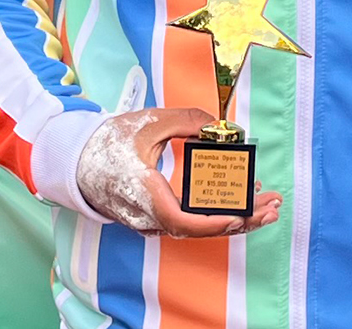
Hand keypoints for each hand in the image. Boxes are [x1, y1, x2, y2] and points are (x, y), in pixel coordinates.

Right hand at [76, 107, 280, 236]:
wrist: (78, 162)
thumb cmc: (111, 142)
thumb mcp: (149, 122)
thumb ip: (186, 121)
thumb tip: (218, 126)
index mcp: (143, 191)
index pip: (179, 220)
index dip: (210, 222)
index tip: (238, 215)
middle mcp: (147, 215)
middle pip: (197, 229)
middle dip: (240, 220)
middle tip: (273, 207)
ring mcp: (150, 222)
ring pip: (197, 229)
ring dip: (234, 219)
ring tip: (268, 208)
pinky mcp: (154, 220)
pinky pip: (190, 223)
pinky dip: (218, 215)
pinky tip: (243, 205)